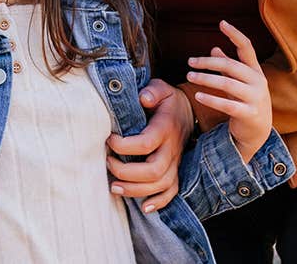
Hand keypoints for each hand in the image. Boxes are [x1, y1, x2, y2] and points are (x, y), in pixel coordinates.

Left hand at [105, 78, 192, 213]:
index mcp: (165, 129)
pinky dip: (159, 202)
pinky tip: (143, 207)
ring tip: (114, 187)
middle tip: (107, 163)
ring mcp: (175, 162)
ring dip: (136, 190)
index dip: (124, 145)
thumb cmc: (167, 100)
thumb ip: (153, 91)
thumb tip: (143, 98)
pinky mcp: (176, 170)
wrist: (189, 111)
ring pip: (161, 185)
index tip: (108, 140)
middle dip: (127, 172)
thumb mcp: (161, 88)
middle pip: (153, 171)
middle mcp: (172, 149)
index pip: (146, 143)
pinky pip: (172, 192)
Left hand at [185, 20, 271, 163]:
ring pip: (228, 83)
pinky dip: (212, 99)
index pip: (247, 48)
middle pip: (231, 65)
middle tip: (190, 62)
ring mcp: (256, 98)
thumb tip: (214, 49)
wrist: (257, 131)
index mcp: (255, 71)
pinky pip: (229, 105)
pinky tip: (198, 95)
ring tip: (189, 76)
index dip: (235, 34)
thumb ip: (228, 66)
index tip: (222, 22)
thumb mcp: (238, 82)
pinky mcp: (250, 114)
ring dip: (206, 79)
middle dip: (208, 62)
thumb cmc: (244, 101)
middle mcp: (258, 82)